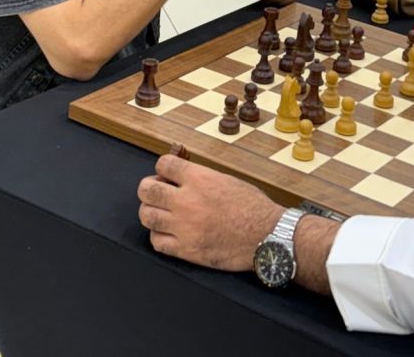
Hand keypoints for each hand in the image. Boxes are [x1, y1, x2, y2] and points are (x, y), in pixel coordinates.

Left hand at [138, 155, 282, 269]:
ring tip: (161, 213)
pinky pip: (157, 242)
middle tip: (158, 192)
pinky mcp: (186, 250)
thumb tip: (181, 177)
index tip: (167, 174)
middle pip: (146, 190)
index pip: (163, 164)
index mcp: (199, 179)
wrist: (266, 235)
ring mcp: (184, 227)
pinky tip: (168, 233)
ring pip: (147, 216)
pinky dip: (158, 236)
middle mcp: (187, 201)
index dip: (163, 167)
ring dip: (151, 212)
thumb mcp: (226, 179)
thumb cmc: (252, 206)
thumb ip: (200, 178)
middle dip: (149, 188)